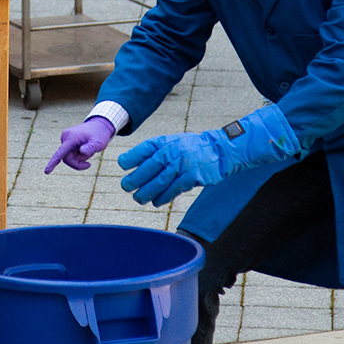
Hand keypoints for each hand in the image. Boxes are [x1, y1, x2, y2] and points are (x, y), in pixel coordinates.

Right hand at [44, 116, 115, 172]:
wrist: (99, 127)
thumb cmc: (100, 135)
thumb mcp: (99, 143)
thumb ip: (91, 147)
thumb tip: (81, 151)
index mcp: (72, 137)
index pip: (61, 152)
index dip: (53, 162)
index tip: (47, 172)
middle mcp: (65, 137)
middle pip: (66, 159)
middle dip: (77, 163)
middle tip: (89, 164)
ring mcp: (64, 139)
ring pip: (68, 158)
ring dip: (79, 159)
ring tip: (88, 152)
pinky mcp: (66, 142)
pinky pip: (69, 155)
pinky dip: (77, 157)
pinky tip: (83, 151)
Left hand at [117, 105, 299, 206]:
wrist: (220, 150)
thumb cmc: (192, 148)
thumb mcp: (174, 142)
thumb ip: (156, 151)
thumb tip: (132, 164)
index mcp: (166, 141)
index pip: (144, 149)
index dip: (131, 158)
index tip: (123, 165)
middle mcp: (173, 151)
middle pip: (149, 168)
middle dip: (135, 179)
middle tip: (126, 187)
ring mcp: (183, 164)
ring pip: (160, 181)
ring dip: (147, 192)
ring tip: (139, 198)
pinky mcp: (193, 177)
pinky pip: (174, 190)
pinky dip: (163, 197)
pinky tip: (156, 202)